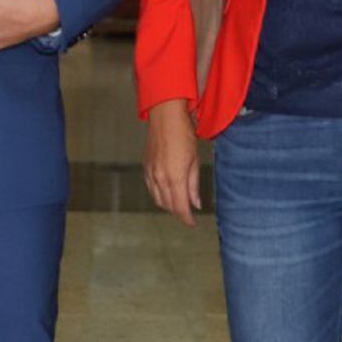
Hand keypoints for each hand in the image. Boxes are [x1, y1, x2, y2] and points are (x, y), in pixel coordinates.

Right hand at [144, 99, 201, 226]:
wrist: (165, 117)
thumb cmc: (183, 134)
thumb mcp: (194, 160)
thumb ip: (193, 184)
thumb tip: (195, 203)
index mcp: (174, 177)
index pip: (179, 207)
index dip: (187, 219)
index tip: (193, 224)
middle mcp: (159, 178)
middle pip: (167, 205)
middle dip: (178, 212)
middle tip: (188, 213)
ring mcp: (150, 173)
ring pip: (157, 199)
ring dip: (168, 205)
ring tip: (179, 204)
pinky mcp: (145, 167)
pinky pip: (150, 188)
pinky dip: (158, 194)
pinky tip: (166, 191)